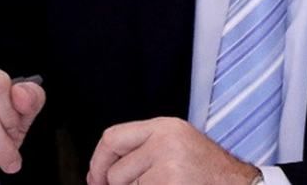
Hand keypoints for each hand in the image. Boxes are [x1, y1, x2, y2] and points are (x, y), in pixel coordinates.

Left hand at [86, 117, 260, 184]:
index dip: (98, 162)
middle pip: (115, 170)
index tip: (96, 178)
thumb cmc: (209, 172)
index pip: (112, 137)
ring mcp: (167, 164)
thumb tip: (100, 173)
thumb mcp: (176, 147)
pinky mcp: (169, 184)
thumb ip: (143, 150)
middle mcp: (165, 141)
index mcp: (165, 127)